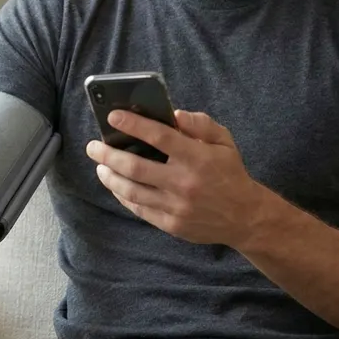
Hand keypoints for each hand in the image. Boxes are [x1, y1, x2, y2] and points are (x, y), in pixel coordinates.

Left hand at [86, 109, 264, 245]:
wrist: (246, 217)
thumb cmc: (230, 173)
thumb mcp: (224, 141)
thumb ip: (200, 124)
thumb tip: (173, 114)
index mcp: (197, 158)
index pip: (159, 137)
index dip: (133, 125)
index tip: (112, 116)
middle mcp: (184, 183)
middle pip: (135, 167)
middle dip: (108, 154)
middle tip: (93, 146)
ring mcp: (176, 206)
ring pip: (131, 190)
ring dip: (110, 176)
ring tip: (100, 164)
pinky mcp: (171, 224)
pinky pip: (138, 208)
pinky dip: (122, 195)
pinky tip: (114, 184)